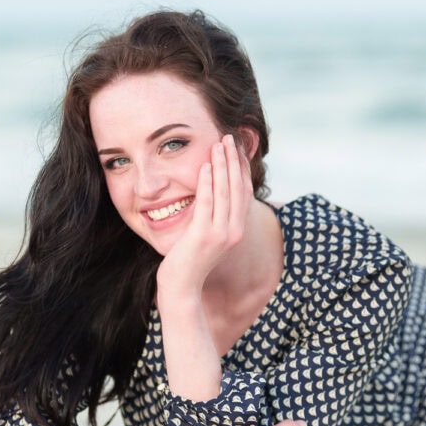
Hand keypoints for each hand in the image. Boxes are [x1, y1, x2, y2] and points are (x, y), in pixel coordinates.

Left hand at [156, 133, 251, 294]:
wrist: (181, 287)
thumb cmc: (188, 262)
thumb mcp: (205, 236)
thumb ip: (211, 217)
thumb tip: (208, 194)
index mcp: (236, 230)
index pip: (244, 192)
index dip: (242, 168)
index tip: (237, 148)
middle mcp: (234, 231)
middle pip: (238, 187)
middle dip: (234, 160)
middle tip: (228, 137)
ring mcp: (220, 234)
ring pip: (225, 191)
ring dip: (222, 165)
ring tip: (218, 144)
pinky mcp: (204, 235)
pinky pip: (207, 203)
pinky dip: (207, 182)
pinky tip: (205, 166)